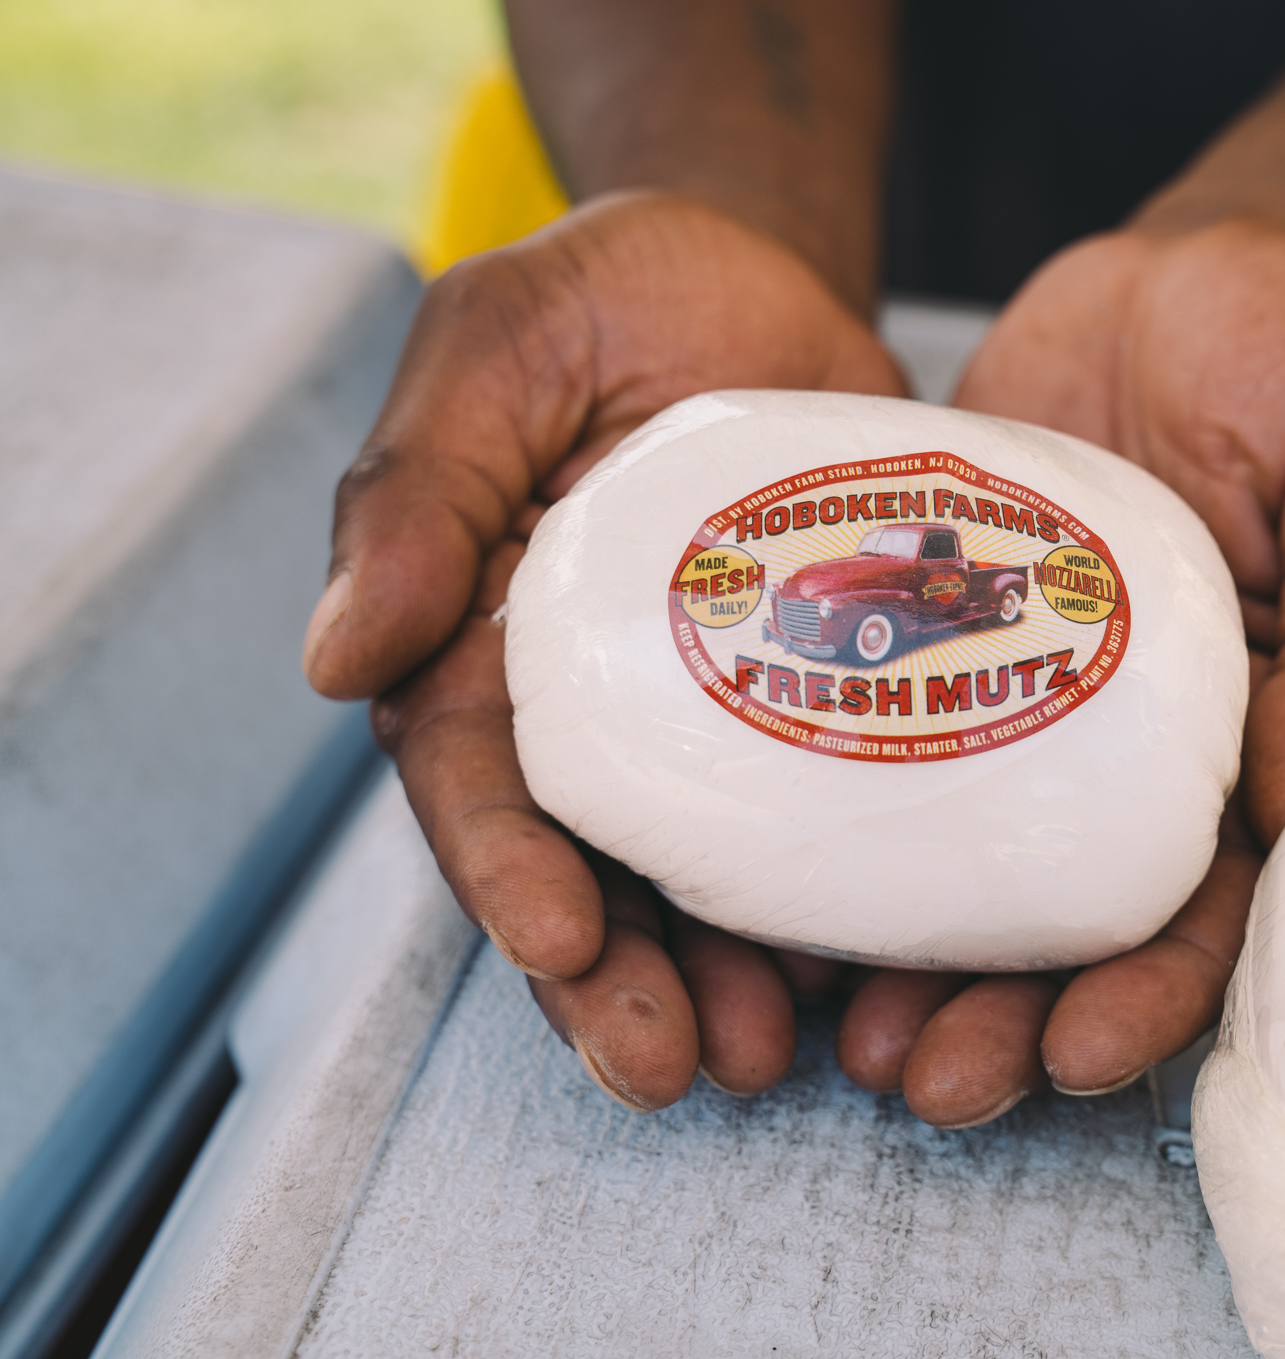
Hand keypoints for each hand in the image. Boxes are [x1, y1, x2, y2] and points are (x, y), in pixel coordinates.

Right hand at [305, 192, 906, 1106]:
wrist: (761, 279)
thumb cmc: (608, 299)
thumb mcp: (497, 349)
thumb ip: (418, 488)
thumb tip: (334, 656)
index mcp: (482, 636)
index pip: (476, 779)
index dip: (512, 871)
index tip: (564, 944)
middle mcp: (587, 704)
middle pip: (583, 867)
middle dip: (615, 981)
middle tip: (671, 1067)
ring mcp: (707, 717)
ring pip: (698, 876)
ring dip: (721, 977)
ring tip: (769, 1054)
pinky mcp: (814, 707)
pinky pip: (820, 822)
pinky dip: (833, 903)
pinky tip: (864, 967)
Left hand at [830, 220, 1284, 1125]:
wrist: (1189, 264)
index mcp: (1275, 740)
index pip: (1222, 904)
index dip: (1158, 994)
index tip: (1084, 1055)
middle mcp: (1147, 749)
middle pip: (1080, 923)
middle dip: (1014, 1020)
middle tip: (930, 1084)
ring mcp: (1037, 701)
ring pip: (973, 866)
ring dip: (918, 966)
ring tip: (847, 1035)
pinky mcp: (943, 637)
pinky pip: (883, 747)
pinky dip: (839, 834)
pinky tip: (784, 900)